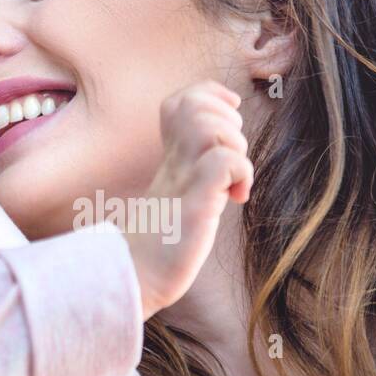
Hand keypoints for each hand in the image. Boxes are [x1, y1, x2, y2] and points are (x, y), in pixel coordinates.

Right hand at [125, 81, 252, 319]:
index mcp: (170, 158)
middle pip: (195, 104)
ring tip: (232, 178)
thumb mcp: (178, 197)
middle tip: (231, 157)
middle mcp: (174, 162)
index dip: (209, 98)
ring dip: (234, 145)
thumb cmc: (160, 244)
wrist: (134, 278)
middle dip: (226, 121)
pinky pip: (225, 162)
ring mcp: (183, 180)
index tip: (227, 121)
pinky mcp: (195, 204)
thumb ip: (193, 173)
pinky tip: (237, 198)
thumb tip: (225, 167)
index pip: (182, 101)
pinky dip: (241, 173)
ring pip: (210, 126)